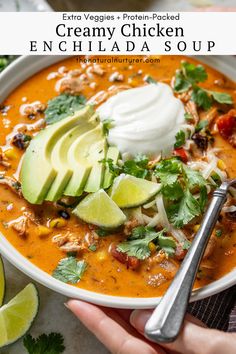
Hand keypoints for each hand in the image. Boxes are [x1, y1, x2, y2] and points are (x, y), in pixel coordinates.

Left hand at [66, 300, 235, 353]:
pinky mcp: (196, 353)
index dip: (98, 324)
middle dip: (109, 316)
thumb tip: (144, 319)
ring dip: (130, 317)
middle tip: (92, 291)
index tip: (76, 304)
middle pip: (130, 344)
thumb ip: (186, 340)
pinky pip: (169, 338)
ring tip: (114, 295)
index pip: (124, 349)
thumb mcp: (225, 352)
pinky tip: (152, 308)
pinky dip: (158, 321)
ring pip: (148, 340)